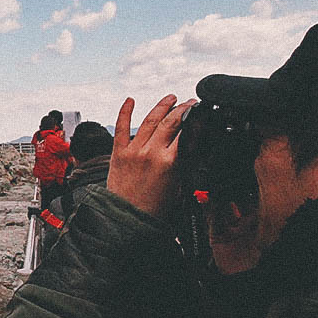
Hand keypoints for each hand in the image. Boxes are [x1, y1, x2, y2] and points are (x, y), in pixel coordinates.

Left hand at [107, 95, 195, 218]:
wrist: (128, 219)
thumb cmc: (154, 208)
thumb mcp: (179, 185)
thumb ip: (184, 164)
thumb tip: (191, 147)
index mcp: (170, 162)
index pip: (186, 132)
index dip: (194, 118)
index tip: (200, 111)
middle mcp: (151, 153)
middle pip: (171, 122)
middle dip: (182, 108)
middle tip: (189, 102)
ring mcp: (134, 151)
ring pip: (150, 120)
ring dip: (162, 106)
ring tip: (170, 99)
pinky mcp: (118, 153)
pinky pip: (121, 127)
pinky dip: (125, 112)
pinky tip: (130, 100)